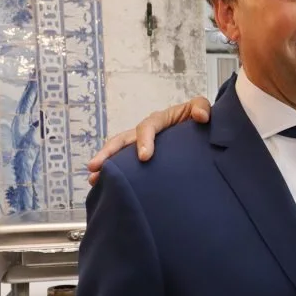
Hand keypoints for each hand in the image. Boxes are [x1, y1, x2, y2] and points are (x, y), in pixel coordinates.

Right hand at [87, 96, 211, 184]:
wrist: (200, 131)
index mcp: (159, 121)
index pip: (147, 128)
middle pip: (122, 140)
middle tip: (96, 166)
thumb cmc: (198, 119)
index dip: (144, 140)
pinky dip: (115, 174)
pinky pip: (126, 165)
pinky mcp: (143, 158)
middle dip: (109, 153)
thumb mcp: (201, 109)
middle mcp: (145, 132)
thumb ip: (202, 108)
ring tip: (93, 178)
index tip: (144, 158)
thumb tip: (201, 117)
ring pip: (119, 153)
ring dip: (105, 165)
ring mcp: (141, 145)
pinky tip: (104, 187)